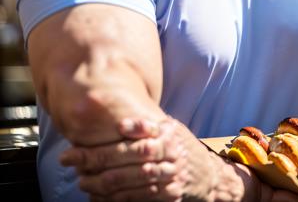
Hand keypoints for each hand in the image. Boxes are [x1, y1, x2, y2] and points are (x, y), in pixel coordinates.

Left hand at [60, 116, 247, 201]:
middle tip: (70, 161)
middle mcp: (169, 157)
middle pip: (125, 165)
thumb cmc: (182, 146)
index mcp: (167, 136)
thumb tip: (120, 121)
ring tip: (81, 181)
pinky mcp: (167, 198)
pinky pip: (136, 201)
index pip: (129, 143)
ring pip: (128, 186)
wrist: (208, 175)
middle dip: (94, 164)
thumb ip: (147, 125)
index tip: (76, 146)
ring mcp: (168, 180)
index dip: (101, 147)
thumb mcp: (170, 127)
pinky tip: (99, 197)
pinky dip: (115, 200)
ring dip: (100, 186)